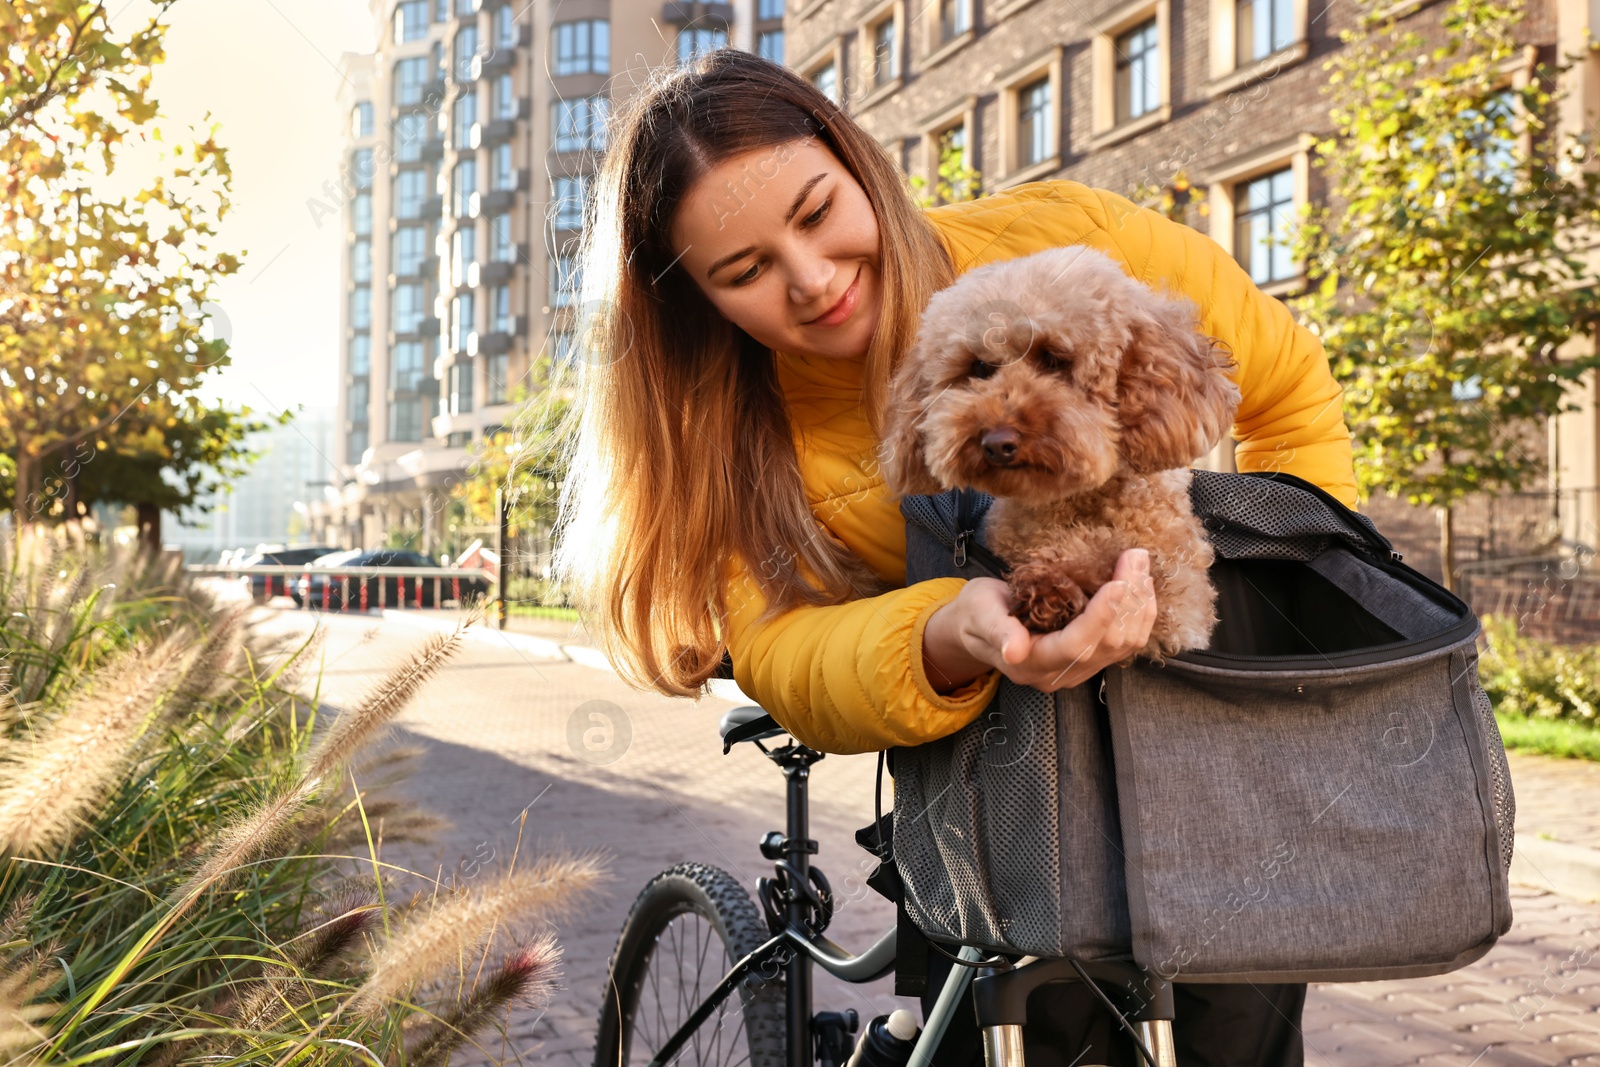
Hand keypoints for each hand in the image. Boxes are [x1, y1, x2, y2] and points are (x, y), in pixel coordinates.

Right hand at [922, 549, 1156, 693]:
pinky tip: (1140, 584)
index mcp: (1030, 665)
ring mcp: (1079, 669)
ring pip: (1124, 644)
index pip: (1076, 646)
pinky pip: (1126, 641)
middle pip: (1108, 644)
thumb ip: (997, 630)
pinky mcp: (1091, 659)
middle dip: (1128, 601)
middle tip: (1136, 557)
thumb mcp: (978, 614)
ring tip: (1140, 565)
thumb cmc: (976, 614)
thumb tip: (1013, 651)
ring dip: (1140, 605)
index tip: (1118, 583)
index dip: (1101, 617)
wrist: (978, 628)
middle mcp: (1059, 674)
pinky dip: (1139, 612)